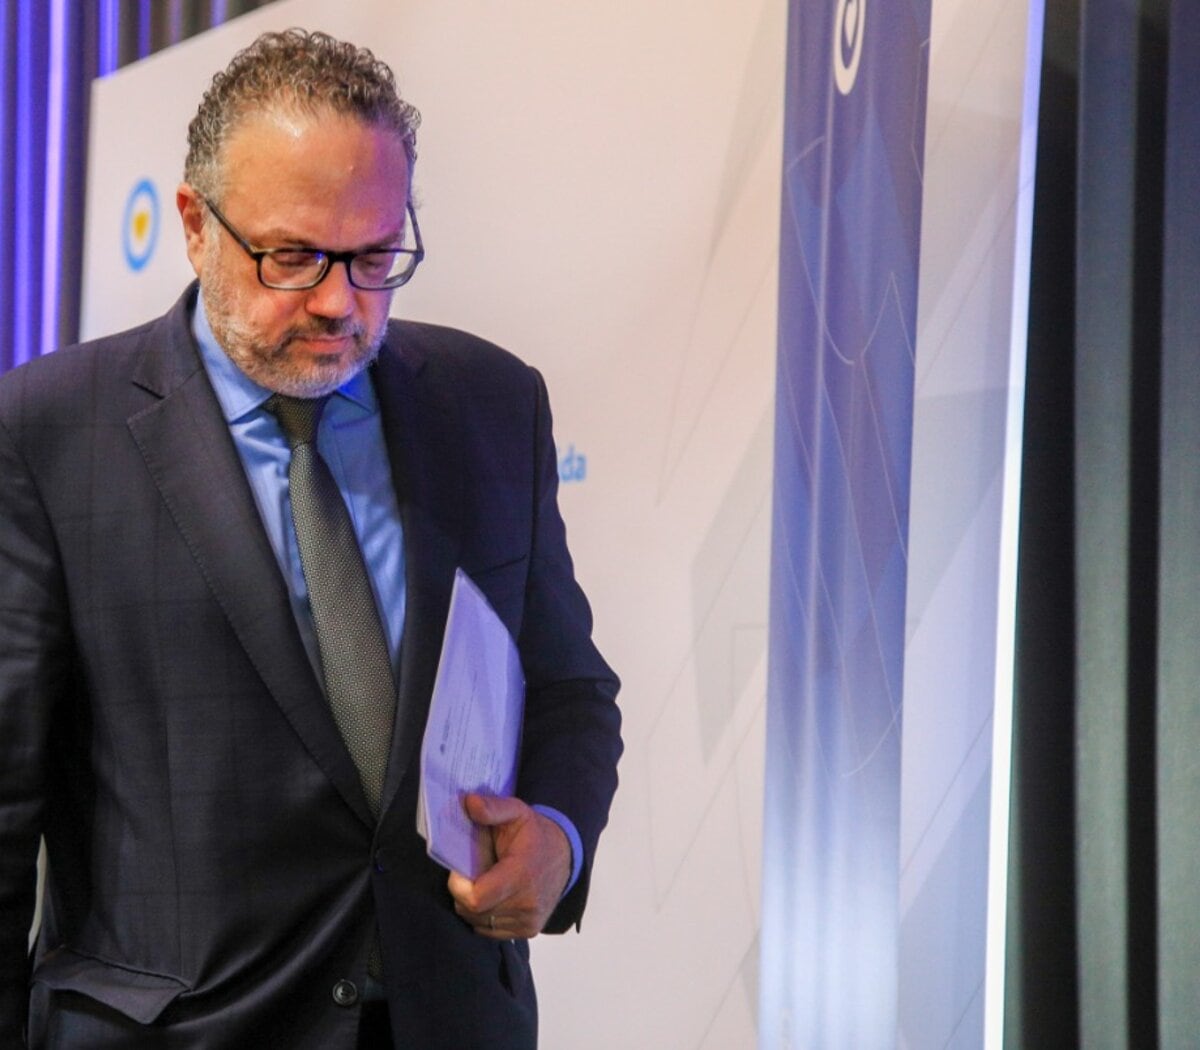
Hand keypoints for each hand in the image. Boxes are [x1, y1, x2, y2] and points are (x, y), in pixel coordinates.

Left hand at [446, 793, 571, 939]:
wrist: (565, 855)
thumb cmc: (535, 833)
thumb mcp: (516, 812)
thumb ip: (493, 808)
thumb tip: (469, 802)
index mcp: (521, 874)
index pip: (476, 899)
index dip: (459, 887)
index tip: (459, 871)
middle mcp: (527, 903)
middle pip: (473, 911)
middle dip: (464, 893)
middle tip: (475, 873)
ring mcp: (529, 920)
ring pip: (478, 922)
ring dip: (474, 905)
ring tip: (486, 882)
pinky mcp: (529, 930)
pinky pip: (490, 930)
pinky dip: (485, 916)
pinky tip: (495, 896)